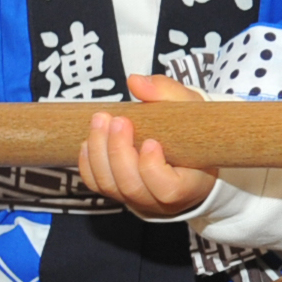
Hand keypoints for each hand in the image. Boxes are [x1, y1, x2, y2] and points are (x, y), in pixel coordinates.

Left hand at [79, 76, 216, 217]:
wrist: (187, 150)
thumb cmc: (193, 131)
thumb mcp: (191, 109)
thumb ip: (167, 93)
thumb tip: (135, 82)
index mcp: (190, 184)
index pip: (168, 189)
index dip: (152, 168)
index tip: (151, 141)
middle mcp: (161, 199)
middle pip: (132, 186)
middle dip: (118, 152)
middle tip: (118, 120)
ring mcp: (138, 198)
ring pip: (110, 186)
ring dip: (99, 153)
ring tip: (100, 121)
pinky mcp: (119, 192)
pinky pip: (97, 184)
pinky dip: (88, 163)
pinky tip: (89, 140)